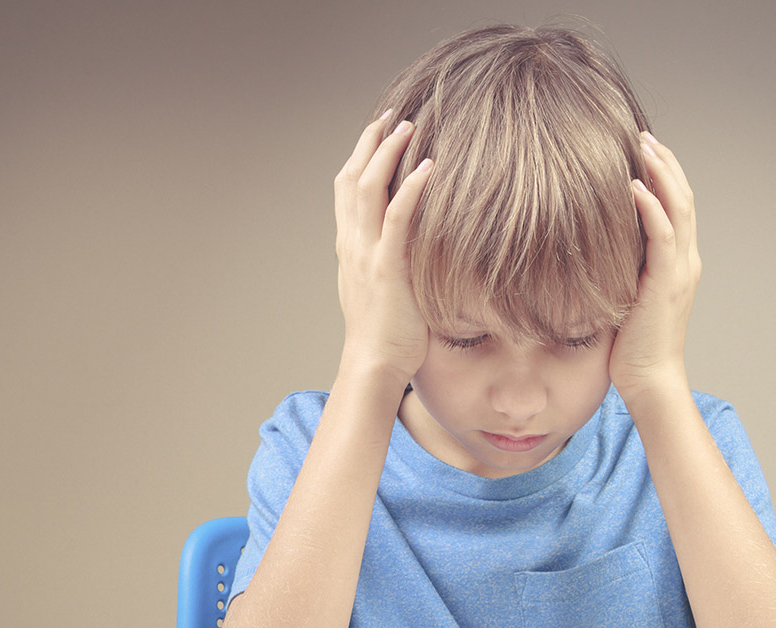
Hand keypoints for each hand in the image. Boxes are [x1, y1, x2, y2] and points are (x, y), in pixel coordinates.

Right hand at [334, 112, 433, 382]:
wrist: (374, 365)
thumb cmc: (385, 335)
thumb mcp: (382, 288)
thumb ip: (388, 261)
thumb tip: (410, 247)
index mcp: (350, 248)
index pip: (347, 190)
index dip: (360, 156)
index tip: (378, 131)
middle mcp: (353, 244)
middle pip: (353, 178)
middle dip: (370, 142)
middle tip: (392, 115)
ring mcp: (367, 254)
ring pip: (369, 189)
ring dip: (388, 153)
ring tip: (409, 126)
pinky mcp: (388, 268)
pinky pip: (397, 219)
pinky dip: (411, 189)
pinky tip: (428, 167)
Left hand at [608, 132, 701, 402]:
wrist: (648, 378)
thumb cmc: (630, 346)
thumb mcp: (625, 295)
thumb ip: (620, 269)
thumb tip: (592, 248)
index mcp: (677, 263)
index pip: (677, 207)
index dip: (664, 175)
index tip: (644, 149)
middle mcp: (685, 261)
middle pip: (683, 197)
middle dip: (665, 163)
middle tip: (645, 134)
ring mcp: (679, 270)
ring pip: (679, 207)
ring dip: (662, 173)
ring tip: (645, 145)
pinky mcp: (666, 282)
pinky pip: (663, 235)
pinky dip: (651, 207)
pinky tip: (635, 185)